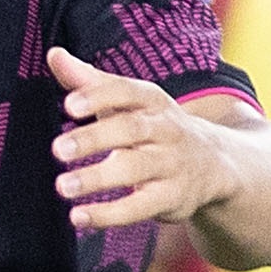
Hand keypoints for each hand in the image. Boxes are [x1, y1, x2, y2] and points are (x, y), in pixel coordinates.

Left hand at [48, 47, 245, 232]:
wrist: (216, 163)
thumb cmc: (153, 127)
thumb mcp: (129, 102)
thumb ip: (90, 82)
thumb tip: (54, 55)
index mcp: (152, 102)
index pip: (127, 92)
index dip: (99, 97)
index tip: (69, 105)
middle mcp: (165, 130)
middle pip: (131, 129)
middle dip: (95, 138)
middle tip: (59, 149)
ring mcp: (171, 165)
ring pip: (135, 169)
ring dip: (98, 178)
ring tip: (63, 186)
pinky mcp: (171, 198)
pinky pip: (140, 207)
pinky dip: (109, 214)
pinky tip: (79, 216)